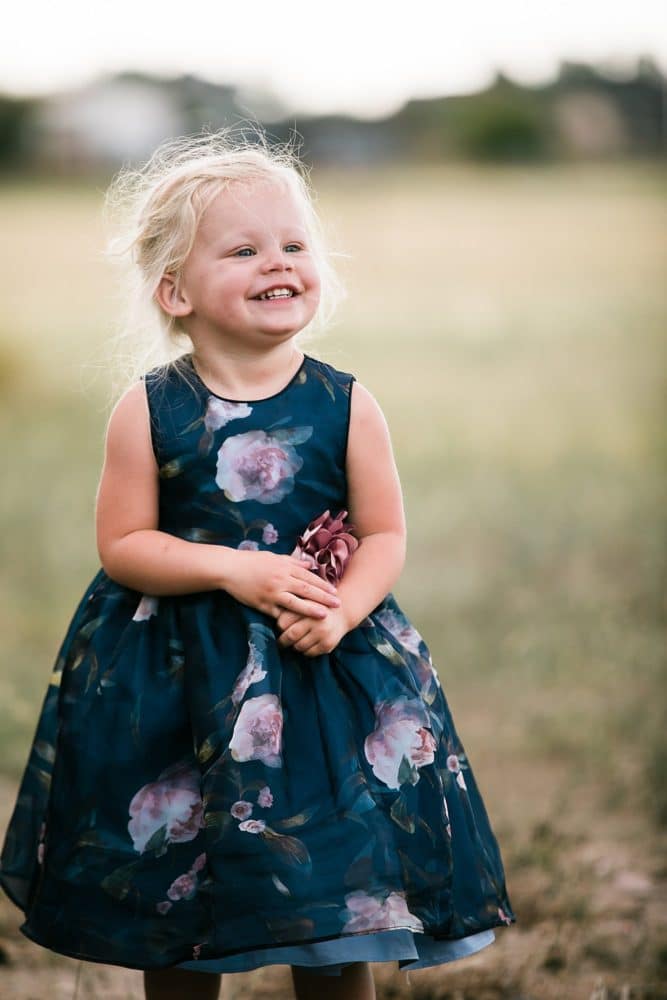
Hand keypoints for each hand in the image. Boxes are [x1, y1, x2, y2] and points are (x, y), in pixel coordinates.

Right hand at [222, 550, 339, 619]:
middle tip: (337, 604)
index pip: (308, 577)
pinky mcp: (262, 604)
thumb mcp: (274, 557)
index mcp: (284, 567)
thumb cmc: (253, 561)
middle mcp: (280, 580)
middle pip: (306, 589)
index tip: (335, 591)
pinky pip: (277, 613)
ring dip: (311, 609)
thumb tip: (310, 564)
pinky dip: (288, 619)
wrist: (230, 569)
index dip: (323, 585)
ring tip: (324, 615)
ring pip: (295, 602)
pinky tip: (298, 626)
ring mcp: (271, 593)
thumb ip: (293, 562)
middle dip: (323, 597)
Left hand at [276, 605, 350, 656]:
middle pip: (290, 636)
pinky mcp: (328, 645)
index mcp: (307, 606)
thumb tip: (268, 615)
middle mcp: (315, 620)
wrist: (342, 613)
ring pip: (298, 647)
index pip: (283, 622)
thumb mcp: (304, 601)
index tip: (279, 628)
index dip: (279, 627)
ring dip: (294, 646)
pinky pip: (309, 653)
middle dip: (283, 641)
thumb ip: (289, 607)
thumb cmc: (316, 606)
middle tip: (281, 641)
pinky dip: (305, 650)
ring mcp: (323, 633)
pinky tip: (307, 643)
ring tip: (296, 641)